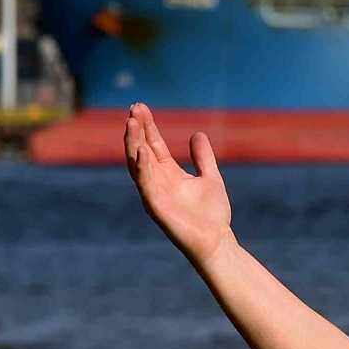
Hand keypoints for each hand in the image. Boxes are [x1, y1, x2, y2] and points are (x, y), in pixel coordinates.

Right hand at [124, 103, 234, 266]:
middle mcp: (157, 182)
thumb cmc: (212, 215)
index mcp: (169, 174)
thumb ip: (203, 158)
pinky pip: (146, 185)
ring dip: (133, 144)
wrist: (217, 241)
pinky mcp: (156, 207)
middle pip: (142, 151)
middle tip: (133, 109)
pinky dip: (143, 168)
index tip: (140, 107)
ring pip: (138, 165)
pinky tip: (141, 151)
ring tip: (131, 123)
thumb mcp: (210, 178)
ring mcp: (154, 194)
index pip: (154, 145)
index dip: (148, 127)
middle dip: (137, 131)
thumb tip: (197, 134)